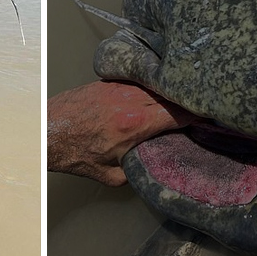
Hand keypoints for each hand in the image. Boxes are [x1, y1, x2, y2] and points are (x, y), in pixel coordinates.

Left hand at [47, 80, 196, 186]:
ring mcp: (117, 88)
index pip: (175, 113)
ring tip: (185, 95)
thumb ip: (139, 168)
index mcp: (133, 124)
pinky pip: (138, 80)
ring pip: (154, 84)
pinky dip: (152, 84)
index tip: (209, 116)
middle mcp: (128, 101)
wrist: (47, 131)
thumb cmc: (77, 154)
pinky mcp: (108, 82)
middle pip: (169, 95)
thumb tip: (154, 165)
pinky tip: (159, 89)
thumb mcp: (113, 175)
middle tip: (204, 104)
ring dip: (170, 89)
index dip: (196, 114)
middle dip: (187, 99)